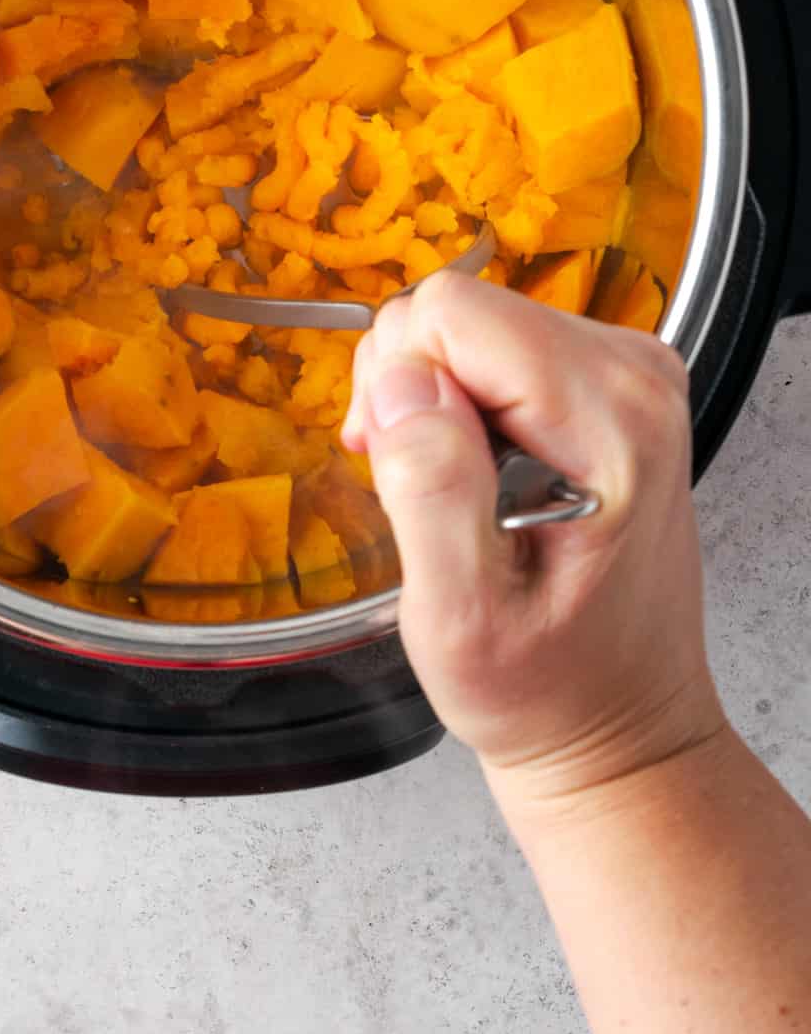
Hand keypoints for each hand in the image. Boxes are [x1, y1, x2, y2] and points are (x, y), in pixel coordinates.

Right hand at [342, 274, 725, 814]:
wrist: (618, 725)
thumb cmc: (547, 689)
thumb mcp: (463, 621)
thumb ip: (431, 492)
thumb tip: (402, 385)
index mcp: (609, 421)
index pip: (451, 313)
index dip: (398, 384)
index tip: (399, 467)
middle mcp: (635, 375)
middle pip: (457, 308)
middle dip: (409, 389)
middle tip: (422, 489)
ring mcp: (628, 372)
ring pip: (467, 321)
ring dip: (431, 400)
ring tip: (453, 492)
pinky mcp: (609, 381)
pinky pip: (491, 345)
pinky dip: (460, 402)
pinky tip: (476, 475)